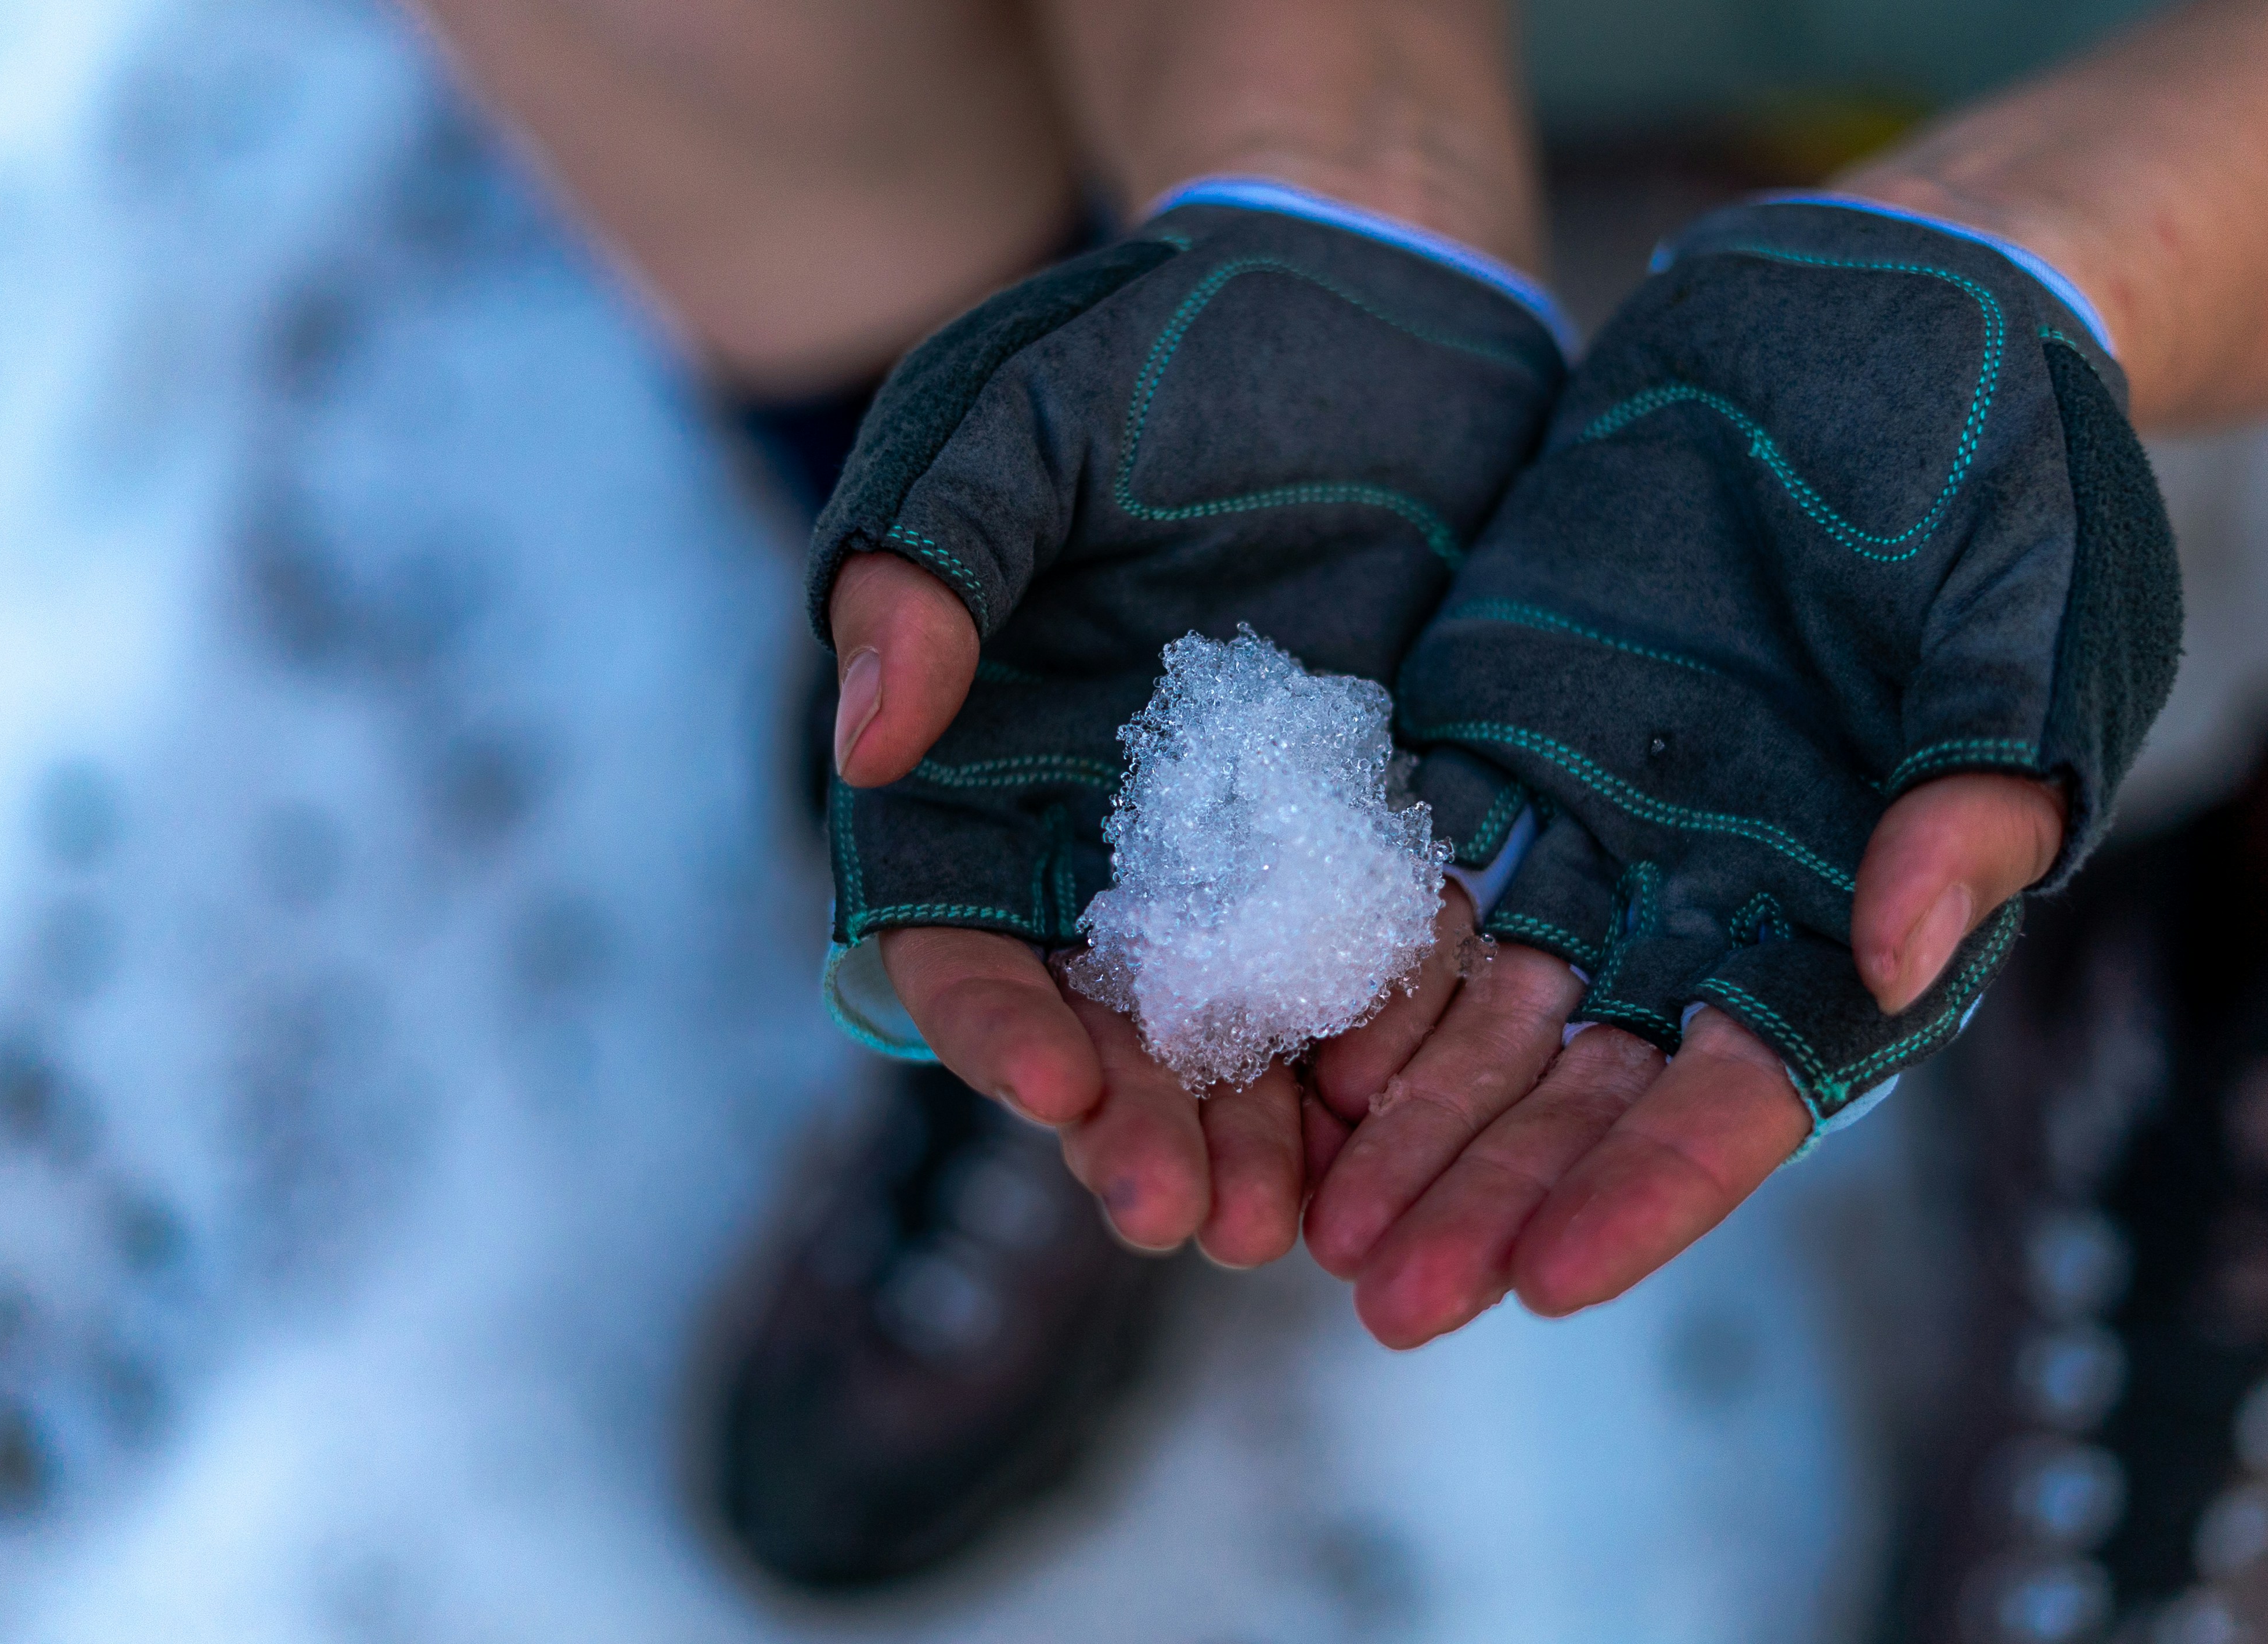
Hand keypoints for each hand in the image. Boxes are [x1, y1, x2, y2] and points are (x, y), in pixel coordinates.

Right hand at [816, 197, 1564, 1245]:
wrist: (1366, 299)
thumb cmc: (1158, 334)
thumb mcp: (1014, 415)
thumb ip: (929, 559)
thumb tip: (866, 733)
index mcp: (977, 754)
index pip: (953, 921)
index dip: (989, 1014)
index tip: (1053, 1078)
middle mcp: (1096, 826)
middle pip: (1093, 1011)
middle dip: (1130, 1120)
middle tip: (1186, 1212)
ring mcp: (1235, 840)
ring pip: (1227, 1025)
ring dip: (1250, 1130)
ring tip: (1291, 1226)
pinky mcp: (1367, 827)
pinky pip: (1363, 963)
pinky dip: (1374, 1053)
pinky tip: (1401, 1130)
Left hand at [1296, 197, 2180, 1342]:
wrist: (1888, 317)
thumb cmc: (2010, 470)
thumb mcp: (2027, 617)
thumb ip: (1970, 786)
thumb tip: (1899, 950)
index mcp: (1855, 913)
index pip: (1744, 1089)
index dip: (1650, 1185)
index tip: (1550, 1279)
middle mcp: (1716, 898)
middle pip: (1585, 1082)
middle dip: (1487, 1187)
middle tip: (1378, 1294)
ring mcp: (1604, 821)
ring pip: (1484, 1006)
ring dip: (1403, 1116)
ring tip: (1312, 1222)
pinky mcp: (1505, 732)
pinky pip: (1417, 870)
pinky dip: (1361, 963)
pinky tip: (1293, 1051)